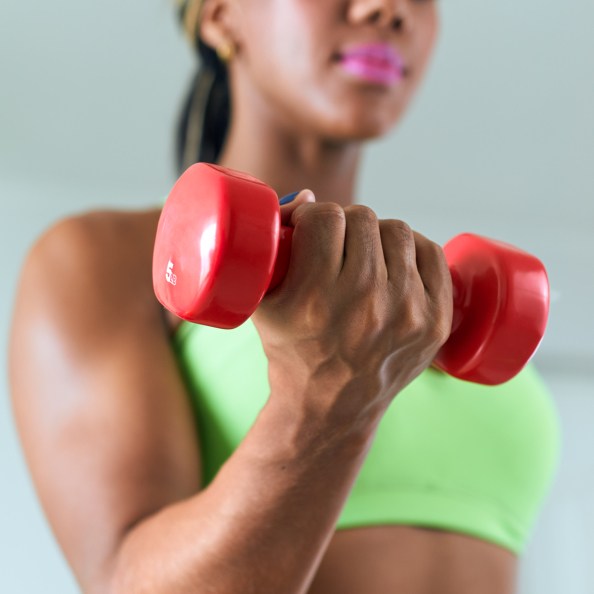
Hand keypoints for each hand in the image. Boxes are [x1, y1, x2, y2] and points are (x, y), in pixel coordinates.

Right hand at [252, 191, 452, 430]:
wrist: (332, 404)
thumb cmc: (293, 350)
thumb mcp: (264, 304)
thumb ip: (274, 247)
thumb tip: (309, 197)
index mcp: (316, 300)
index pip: (325, 217)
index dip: (313, 216)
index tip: (309, 230)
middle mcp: (365, 306)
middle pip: (363, 219)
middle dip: (344, 224)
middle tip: (336, 243)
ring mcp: (406, 314)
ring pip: (397, 231)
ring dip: (376, 235)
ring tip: (364, 255)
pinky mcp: (435, 321)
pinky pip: (430, 252)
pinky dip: (411, 249)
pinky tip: (394, 261)